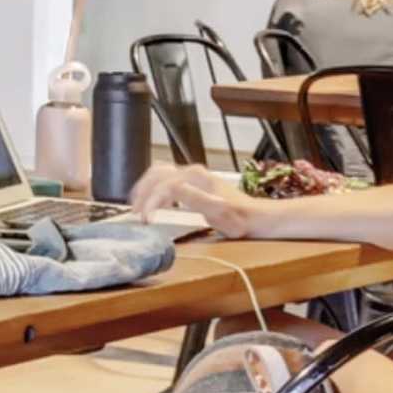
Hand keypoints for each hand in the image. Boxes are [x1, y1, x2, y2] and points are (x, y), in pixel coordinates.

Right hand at [128, 161, 258, 234]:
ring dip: (144, 188)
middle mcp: (192, 171)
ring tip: (137, 206)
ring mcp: (191, 174)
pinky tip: (150, 201)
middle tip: (136, 214)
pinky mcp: (190, 180)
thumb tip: (173, 191)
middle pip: (155, 175)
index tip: (145, 220)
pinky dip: (151, 187)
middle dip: (143, 194)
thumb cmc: (239, 219)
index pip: (164, 187)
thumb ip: (196, 200)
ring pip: (157, 173)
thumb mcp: (218, 213)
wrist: (255, 217)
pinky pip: (163, 177)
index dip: (151, 203)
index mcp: (196, 177)